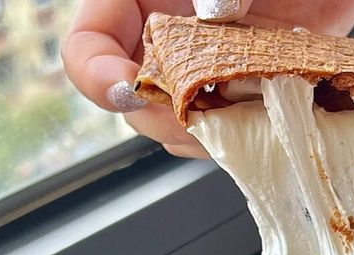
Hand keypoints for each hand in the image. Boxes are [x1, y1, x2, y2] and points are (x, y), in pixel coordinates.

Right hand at [61, 1, 353, 156]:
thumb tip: (214, 17)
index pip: (88, 47)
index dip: (97, 76)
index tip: (131, 89)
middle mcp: (162, 43)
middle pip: (132, 103)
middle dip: (162, 115)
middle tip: (196, 112)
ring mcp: (199, 78)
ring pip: (177, 130)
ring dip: (205, 132)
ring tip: (241, 105)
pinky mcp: (237, 102)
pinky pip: (222, 137)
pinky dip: (239, 136)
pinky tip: (264, 114)